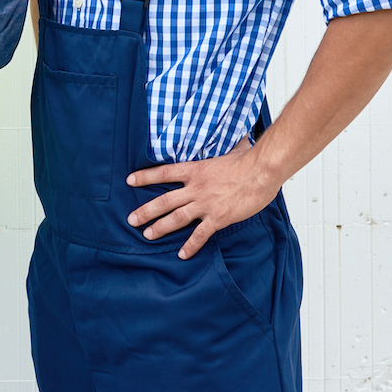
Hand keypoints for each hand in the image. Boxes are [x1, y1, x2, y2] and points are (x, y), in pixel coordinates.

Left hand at [125, 142, 278, 258]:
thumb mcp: (230, 149)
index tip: (130, 180)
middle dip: (146, 211)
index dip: (145, 177)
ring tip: (147, 235)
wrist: (261, 172)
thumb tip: (230, 137)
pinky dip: (191, 245)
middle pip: (164, 200)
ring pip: (176, 218)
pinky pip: (200, 234)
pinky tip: (182, 254)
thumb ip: (223, 146)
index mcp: (196, 169)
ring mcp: (206, 204)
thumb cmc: (249, 160)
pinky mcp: (218, 218)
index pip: (164, 173)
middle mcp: (196, 188)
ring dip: (160, 228)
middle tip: (131, 219)